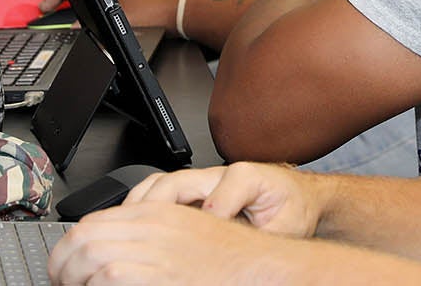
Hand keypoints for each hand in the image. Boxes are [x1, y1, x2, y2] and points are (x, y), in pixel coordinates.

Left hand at [48, 202, 299, 285]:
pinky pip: (108, 277)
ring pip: (89, 256)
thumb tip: (114, 256)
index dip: (70, 246)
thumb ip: (151, 238)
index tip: (66, 264)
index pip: (92, 222)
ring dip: (73, 277)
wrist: (262, 268)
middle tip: (62, 281)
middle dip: (62, 263)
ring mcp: (155, 250)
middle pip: (83, 236)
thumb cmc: (231, 259)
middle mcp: (152, 226)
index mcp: (157, 213)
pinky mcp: (158, 275)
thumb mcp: (186, 234)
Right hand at [123, 162, 321, 237]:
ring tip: (124, 229)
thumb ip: (264, 235)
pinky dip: (141, 207)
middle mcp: (219, 174)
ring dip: (140, 206)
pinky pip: (159, 192)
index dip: (207, 216)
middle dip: (155, 208)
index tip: (198, 236)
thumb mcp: (287, 227)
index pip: (218, 195)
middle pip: (175, 183)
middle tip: (141, 233)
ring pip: (160, 184)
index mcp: (246, 177)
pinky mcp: (193, 190)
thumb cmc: (291, 210)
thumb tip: (243, 246)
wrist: (296, 197)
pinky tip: (132, 226)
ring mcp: (202, 180)